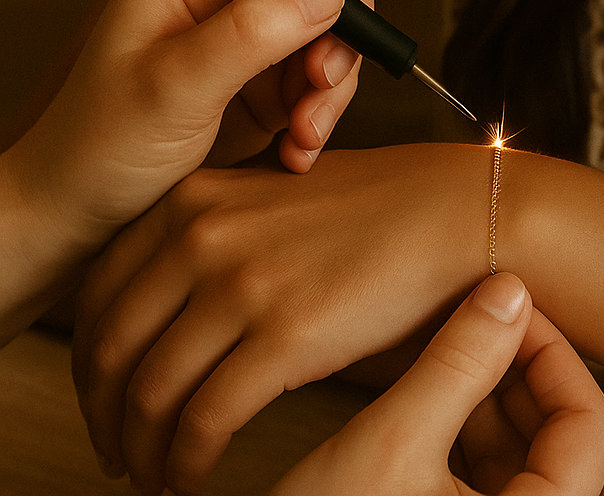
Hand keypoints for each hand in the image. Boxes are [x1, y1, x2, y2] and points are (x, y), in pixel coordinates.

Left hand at [16, 0, 367, 230]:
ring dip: (334, 82)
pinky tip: (297, 147)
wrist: (79, 209)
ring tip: (305, 131)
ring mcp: (252, 31)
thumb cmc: (96, 139)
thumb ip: (253, 30)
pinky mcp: (268, 77)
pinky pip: (323, 78)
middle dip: (340, 25)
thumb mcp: (174, 84)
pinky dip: (322, 113)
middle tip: (324, 78)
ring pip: (333, 28)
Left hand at [72, 143, 490, 495]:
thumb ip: (216, 234)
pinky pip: (205, 421)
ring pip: (150, 393)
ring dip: (142, 449)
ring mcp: (242, 284)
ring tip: (153, 473)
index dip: (88, 356)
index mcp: (196, 197)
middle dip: (104, 412)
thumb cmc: (377, 208)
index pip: (100, 291)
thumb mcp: (275, 198)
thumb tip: (171, 303)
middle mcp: (204, 234)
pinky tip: (195, 475)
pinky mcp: (285, 335)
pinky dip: (186, 462)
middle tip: (115, 448)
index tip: (100, 391)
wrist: (452, 214)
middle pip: (110, 347)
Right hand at [268, 273, 603, 495]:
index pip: (589, 422)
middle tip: (474, 310)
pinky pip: (477, 466)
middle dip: (513, 364)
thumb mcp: (393, 444)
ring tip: (447, 338)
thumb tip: (510, 289)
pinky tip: (427, 382)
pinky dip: (459, 419)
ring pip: (514, 446)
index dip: (552, 353)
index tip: (508, 306)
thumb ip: (457, 366)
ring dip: (484, 388)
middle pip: (554, 430)